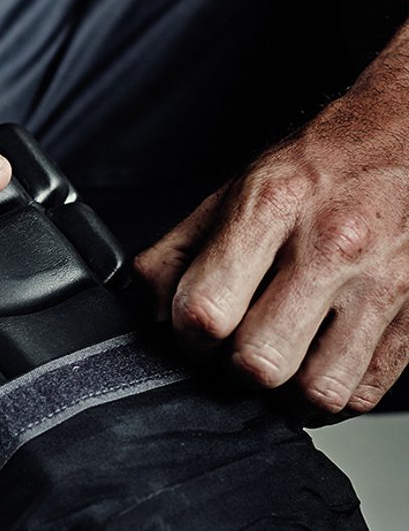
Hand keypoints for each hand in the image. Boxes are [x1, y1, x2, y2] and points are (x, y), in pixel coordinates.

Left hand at [135, 72, 408, 415]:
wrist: (408, 135)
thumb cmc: (321, 165)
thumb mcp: (237, 188)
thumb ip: (178, 250)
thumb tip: (147, 310)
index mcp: (272, 207)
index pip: (206, 311)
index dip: (189, 338)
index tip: (195, 334)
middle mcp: (330, 246)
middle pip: (259, 360)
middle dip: (235, 368)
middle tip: (237, 350)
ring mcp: (380, 284)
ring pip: (316, 390)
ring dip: (286, 393)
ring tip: (280, 364)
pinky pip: (363, 391)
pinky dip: (334, 395)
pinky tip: (318, 366)